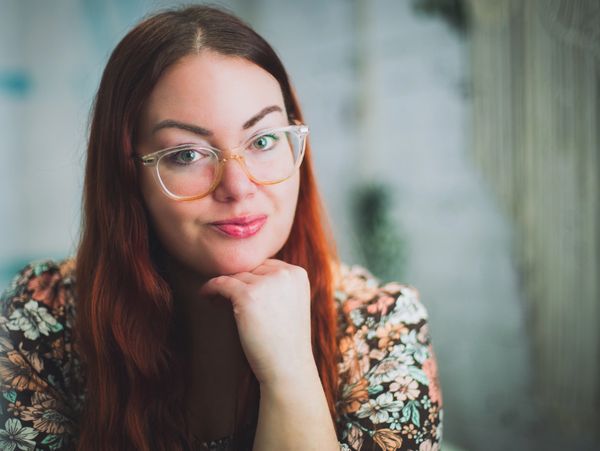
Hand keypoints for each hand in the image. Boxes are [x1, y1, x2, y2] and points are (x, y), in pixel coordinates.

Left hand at [199, 259, 315, 386]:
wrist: (287, 367)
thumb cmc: (286, 341)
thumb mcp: (290, 304)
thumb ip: (276, 285)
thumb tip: (244, 273)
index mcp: (298, 274)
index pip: (267, 265)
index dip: (252, 277)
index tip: (240, 288)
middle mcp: (285, 274)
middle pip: (251, 268)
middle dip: (238, 281)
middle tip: (224, 295)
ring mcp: (267, 283)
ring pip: (236, 276)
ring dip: (224, 286)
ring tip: (215, 298)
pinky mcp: (248, 295)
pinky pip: (221, 283)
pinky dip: (210, 288)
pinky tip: (206, 296)